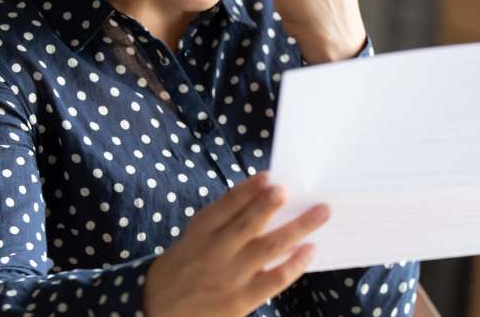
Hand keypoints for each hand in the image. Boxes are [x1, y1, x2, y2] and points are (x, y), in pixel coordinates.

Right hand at [143, 173, 329, 316]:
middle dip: (272, 204)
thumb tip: (258, 201)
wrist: (159, 313)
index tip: (268, 177)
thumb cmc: (180, 272)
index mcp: (200, 232)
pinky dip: (295, 264)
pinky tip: (310, 250)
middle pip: (250, 223)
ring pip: (269, 247)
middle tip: (292, 190)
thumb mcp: (189, 240)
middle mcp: (215, 251)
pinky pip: (275, 279)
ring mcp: (230, 276)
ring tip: (319, 213)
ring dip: (297, 228)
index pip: (226, 205)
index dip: (248, 190)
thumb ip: (218, 223)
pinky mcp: (241, 300)